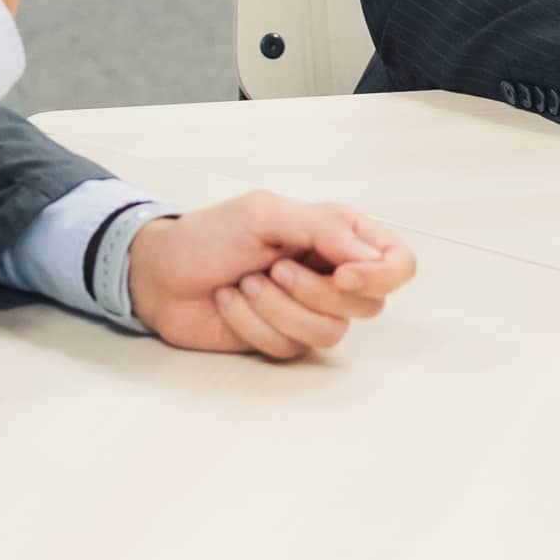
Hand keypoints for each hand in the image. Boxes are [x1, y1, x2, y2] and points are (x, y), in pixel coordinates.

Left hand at [125, 193, 417, 359]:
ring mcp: (309, 311)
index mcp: (339, 235)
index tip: (344, 274)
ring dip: (276, 308)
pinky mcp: (284, 340)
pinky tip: (231, 302)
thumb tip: (370, 257)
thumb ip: (322, 228)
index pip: (398, 262)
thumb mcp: (265, 213)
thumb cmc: (211, 234)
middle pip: (369, 304)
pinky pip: (290, 347)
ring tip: (245, 284)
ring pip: (330, 332)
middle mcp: (332, 274)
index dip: (381, 275)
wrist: (162, 273)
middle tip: (272, 268)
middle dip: (313, 291)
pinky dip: (253, 324)